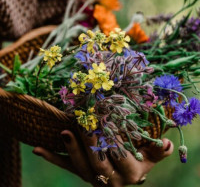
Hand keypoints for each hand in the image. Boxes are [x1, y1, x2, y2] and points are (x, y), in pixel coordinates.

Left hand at [33, 130, 172, 186]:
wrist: (123, 178)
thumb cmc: (138, 163)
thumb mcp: (150, 158)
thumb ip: (159, 152)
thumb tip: (168, 144)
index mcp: (129, 174)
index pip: (122, 157)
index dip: (116, 142)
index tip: (109, 123)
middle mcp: (109, 180)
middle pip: (98, 162)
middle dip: (92, 142)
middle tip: (87, 122)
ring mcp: (91, 177)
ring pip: (79, 166)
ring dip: (71, 149)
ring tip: (64, 132)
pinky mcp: (79, 173)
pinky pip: (64, 166)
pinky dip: (51, 157)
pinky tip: (36, 148)